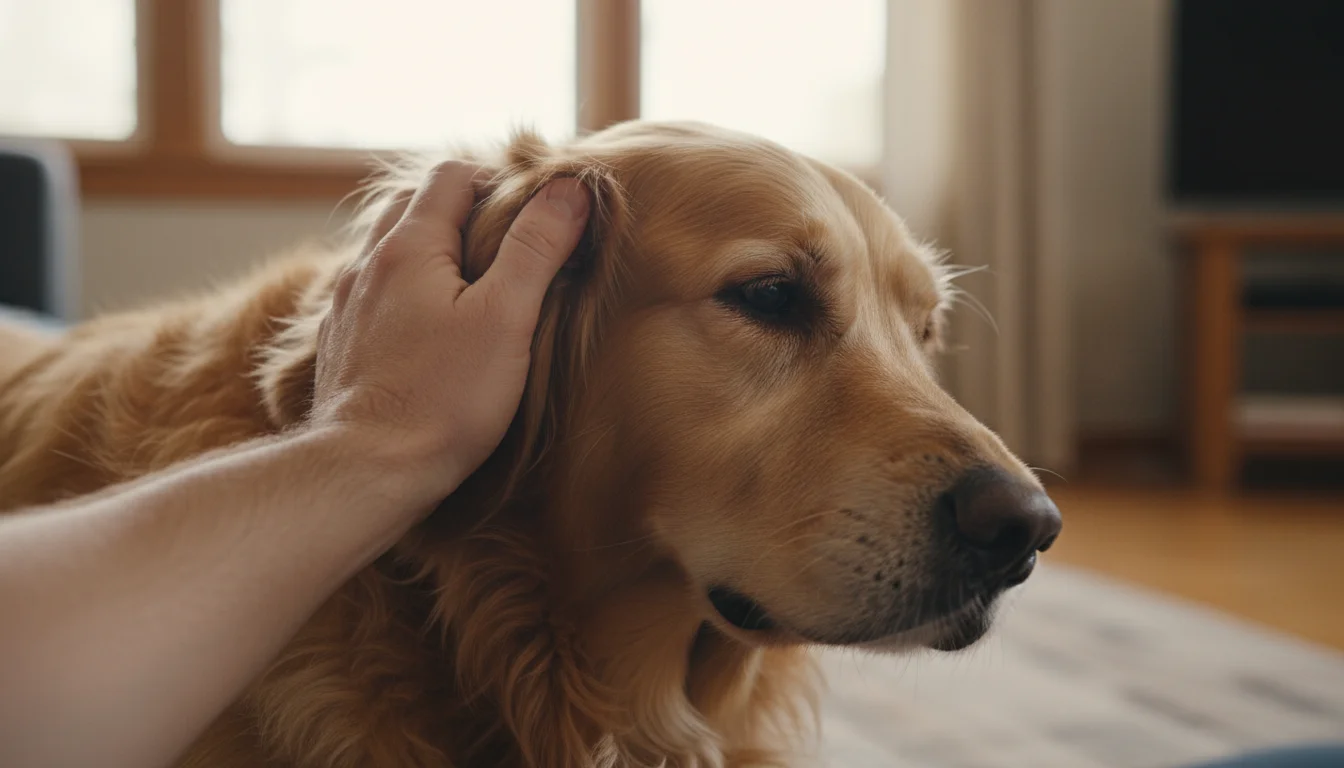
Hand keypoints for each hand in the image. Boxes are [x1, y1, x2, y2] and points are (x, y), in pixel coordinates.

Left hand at [311, 162, 590, 504]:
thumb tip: (569, 189)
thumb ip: (536, 247)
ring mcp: (347, 305)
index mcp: (408, 246)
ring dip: (433, 251)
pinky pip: (376, 293)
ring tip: (475, 287)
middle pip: (416, 205)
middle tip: (510, 247)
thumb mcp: (507, 318)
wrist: (367, 471)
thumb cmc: (444, 397)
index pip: (451, 175)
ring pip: (392, 250)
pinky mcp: (341, 344)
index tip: (534, 217)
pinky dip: (408, 291)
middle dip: (465, 212)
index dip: (498, 182)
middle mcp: (368, 264)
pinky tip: (432, 328)